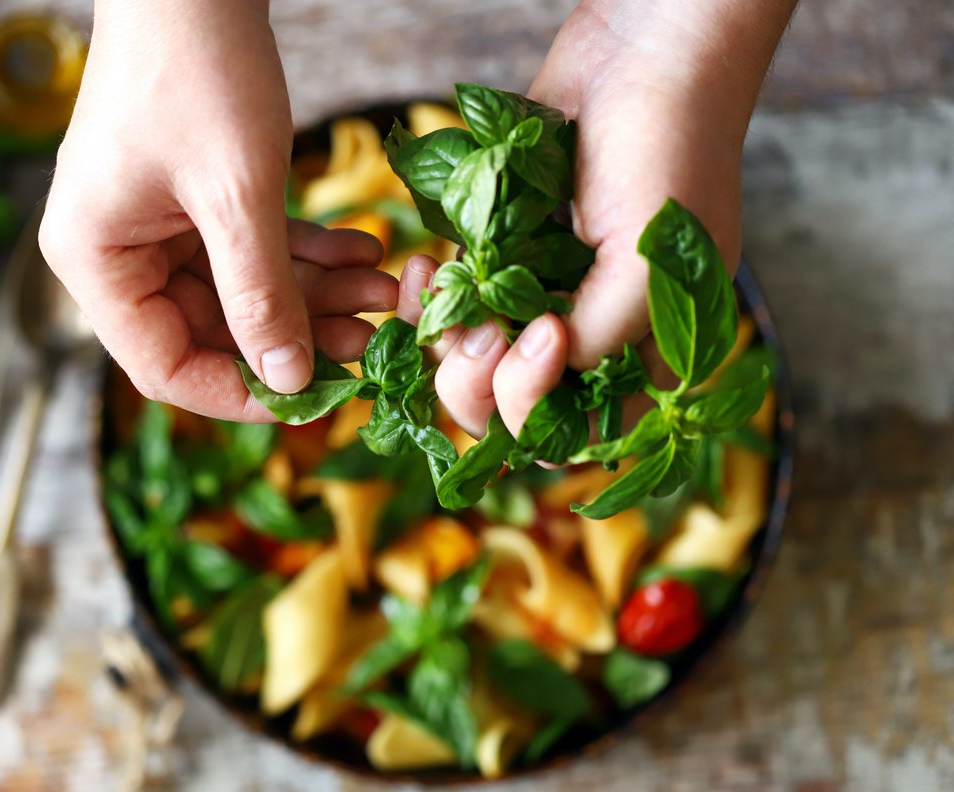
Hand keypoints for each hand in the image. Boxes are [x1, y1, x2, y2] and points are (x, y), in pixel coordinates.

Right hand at [40, 0, 395, 420]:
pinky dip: (305, 252)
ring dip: (315, 293)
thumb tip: (290, 381)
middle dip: (297, 335)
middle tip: (372, 337)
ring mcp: (154, 223)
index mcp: (95, 261)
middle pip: (211, 330)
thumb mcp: (236, 194)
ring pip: (241, 291)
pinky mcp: (189, 198)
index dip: (240, 393)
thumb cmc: (196, 69)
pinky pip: (250, 248)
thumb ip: (261, 294)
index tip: (313, 398)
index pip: (164, 366)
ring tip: (384, 290)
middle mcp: (116, 252)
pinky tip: (363, 250)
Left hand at [400, 0, 794, 439]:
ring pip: (469, 361)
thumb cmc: (668, 156)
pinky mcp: (498, 253)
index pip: (576, 434)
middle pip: (510, 408)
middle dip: (477, 383)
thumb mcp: (647, 270)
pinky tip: (425, 264)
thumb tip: (532, 378)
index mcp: (640, 353)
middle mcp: (587, 334)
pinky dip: (426, 298)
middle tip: (478, 333)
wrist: (642, 55)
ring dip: (442, 342)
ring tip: (442, 287)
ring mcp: (538, 295)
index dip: (540, 410)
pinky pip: (449, 303)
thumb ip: (596, 343)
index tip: (541, 339)